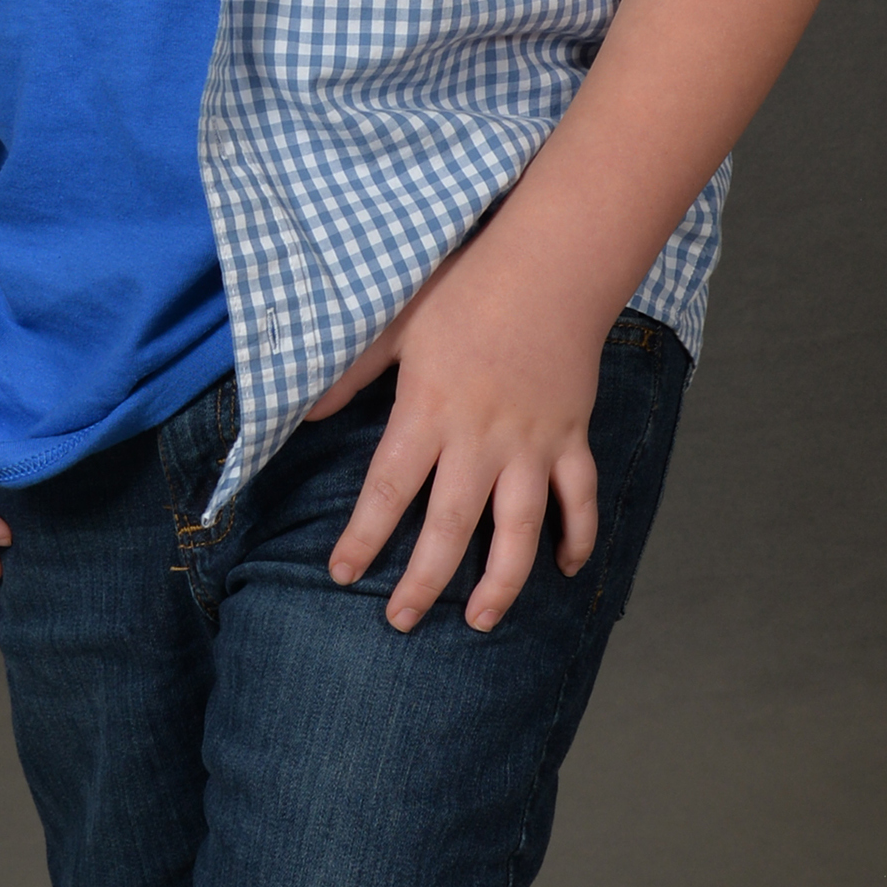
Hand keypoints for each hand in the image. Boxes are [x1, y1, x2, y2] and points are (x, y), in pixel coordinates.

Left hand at [314, 237, 602, 634]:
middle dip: (423, 583)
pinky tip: (565, 569)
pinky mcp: (570, 438)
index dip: (363, 538)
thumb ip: (351, 373)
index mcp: (429, 413)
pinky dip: (578, 537)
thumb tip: (307, 413)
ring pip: (519, 532)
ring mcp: (531, 445)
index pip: (389, 491)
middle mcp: (480, 440)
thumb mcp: (396, 322)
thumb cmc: (466, 287)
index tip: (342, 574)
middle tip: (400, 621)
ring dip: (500, 583)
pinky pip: (579, 499)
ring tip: (479, 621)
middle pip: (449, 529)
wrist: (550, 265)